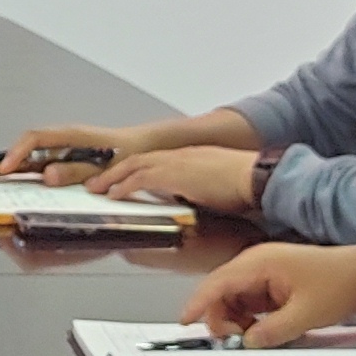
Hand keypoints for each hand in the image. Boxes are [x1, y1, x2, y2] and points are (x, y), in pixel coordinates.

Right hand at [0, 122, 128, 182]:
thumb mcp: (106, 166)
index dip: (18, 154)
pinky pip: (31, 167)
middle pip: (19, 151)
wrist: (141, 149)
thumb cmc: (126, 156)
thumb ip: (76, 170)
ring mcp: (56, 151)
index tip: (6, 169)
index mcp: (69, 137)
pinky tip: (1, 183)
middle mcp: (58, 142)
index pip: (35, 140)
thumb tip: (47, 176)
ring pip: (22, 159)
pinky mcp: (58, 161)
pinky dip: (14, 174)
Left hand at [95, 144, 265, 214]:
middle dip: (116, 171)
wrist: (257, 176)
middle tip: (99, 182)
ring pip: (134, 166)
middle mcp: (180, 155)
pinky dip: (124, 186)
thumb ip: (198, 190)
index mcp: (190, 157)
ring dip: (113, 177)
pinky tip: (114, 195)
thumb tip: (191, 201)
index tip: (122, 178)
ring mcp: (176, 162)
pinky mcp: (175, 173)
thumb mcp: (214, 186)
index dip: (135, 169)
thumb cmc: (245, 184)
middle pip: (139, 159)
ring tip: (98, 189)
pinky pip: (141, 178)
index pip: (155, 160)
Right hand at [181, 240, 355, 345]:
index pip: (218, 282)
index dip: (198, 302)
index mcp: (260, 263)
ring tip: (256, 335)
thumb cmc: (338, 283)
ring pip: (231, 300)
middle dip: (221, 318)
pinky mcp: (268, 285)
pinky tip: (263, 329)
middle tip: (236, 339)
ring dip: (235, 320)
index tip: (185, 320)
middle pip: (220, 292)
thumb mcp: (306, 313)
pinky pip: (246, 303)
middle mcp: (255, 264)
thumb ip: (273, 331)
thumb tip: (248, 343)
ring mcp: (261, 274)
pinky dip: (247, 319)